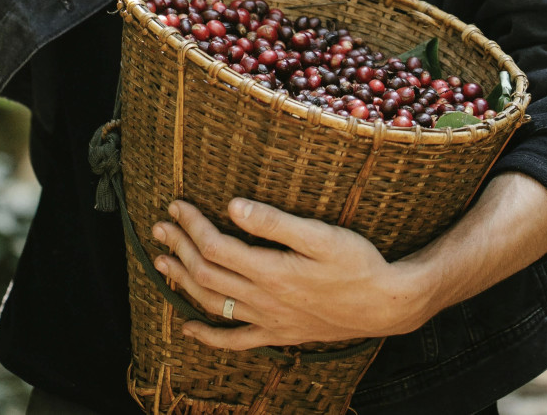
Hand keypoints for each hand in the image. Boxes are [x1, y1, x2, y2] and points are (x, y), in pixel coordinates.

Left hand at [151, 199, 424, 350]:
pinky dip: (208, 335)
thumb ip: (274, 222)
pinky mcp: (279, 334)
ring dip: (183, 282)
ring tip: (161, 262)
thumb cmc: (357, 263)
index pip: (216, 246)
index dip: (192, 225)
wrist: (386, 305)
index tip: (177, 205)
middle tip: (160, 227)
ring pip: (213, 304)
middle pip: (207, 273)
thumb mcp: (320, 235)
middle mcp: (263, 300)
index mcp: (270, 270)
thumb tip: (233, 206)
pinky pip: (235, 340)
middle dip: (179, 248)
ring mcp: (269, 321)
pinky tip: (188, 327)